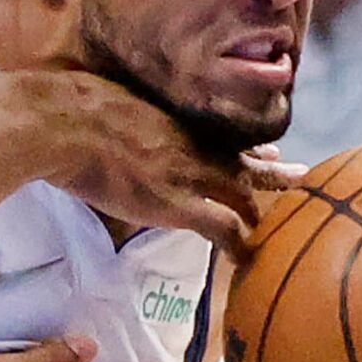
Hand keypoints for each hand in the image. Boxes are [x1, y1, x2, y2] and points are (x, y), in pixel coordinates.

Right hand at [52, 78, 301, 251]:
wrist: (62, 124)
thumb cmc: (70, 107)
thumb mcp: (110, 99)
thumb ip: (127, 111)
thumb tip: (112, 113)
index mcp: (176, 118)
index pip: (222, 135)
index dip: (245, 147)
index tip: (265, 151)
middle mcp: (192, 143)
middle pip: (245, 161)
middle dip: (273, 173)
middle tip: (300, 176)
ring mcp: (190, 173)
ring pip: (245, 194)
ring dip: (262, 213)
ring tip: (281, 230)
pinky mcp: (178, 205)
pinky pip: (225, 229)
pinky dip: (241, 247)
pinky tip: (249, 262)